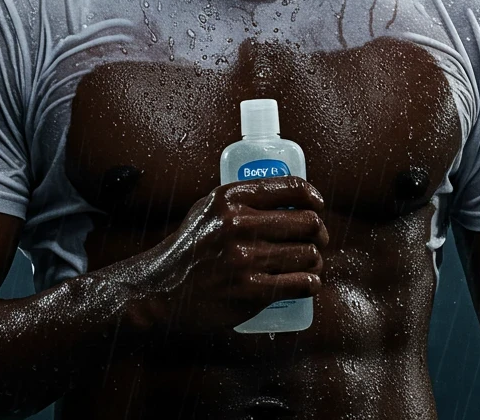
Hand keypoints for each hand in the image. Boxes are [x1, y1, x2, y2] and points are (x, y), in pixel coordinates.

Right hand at [124, 177, 328, 334]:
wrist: (160, 291)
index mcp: (230, 198)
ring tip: (310, 264)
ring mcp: (246, 259)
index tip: (317, 206)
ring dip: (316, 260)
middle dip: (319, 232)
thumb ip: (243, 200)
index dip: (313, 197)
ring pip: (309, 254)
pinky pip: (302, 283)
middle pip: (307, 222)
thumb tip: (289, 198)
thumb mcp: (208, 209)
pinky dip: (312, 284)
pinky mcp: (251, 291)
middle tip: (317, 240)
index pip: (291, 187)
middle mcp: (239, 224)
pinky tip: (307, 283)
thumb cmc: (188, 250)